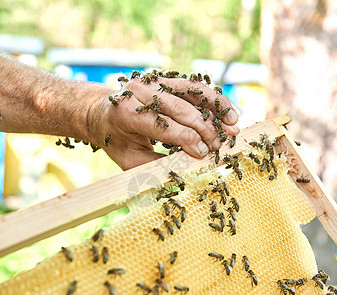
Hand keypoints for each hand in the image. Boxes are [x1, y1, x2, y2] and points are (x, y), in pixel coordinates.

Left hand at [89, 75, 238, 169]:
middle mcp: (140, 91)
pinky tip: (228, 111)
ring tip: (234, 123)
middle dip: (204, 128)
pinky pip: (194, 87)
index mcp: (125, 112)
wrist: (103, 112)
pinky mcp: (165, 78)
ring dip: (216, 108)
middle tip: (220, 144)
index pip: (162, 125)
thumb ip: (155, 166)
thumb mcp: (128, 159)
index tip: (204, 153)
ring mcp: (154, 80)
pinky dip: (213, 98)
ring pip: (192, 91)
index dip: (186, 140)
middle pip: (180, 108)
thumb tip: (186, 173)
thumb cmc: (117, 140)